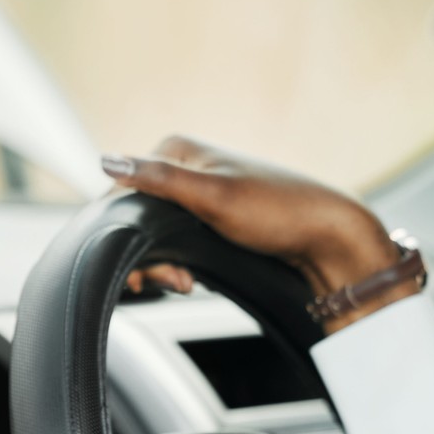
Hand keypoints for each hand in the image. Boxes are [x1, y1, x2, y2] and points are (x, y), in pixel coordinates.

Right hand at [104, 136, 415, 331]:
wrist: (328, 238)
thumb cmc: (278, 212)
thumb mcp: (214, 197)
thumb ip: (158, 180)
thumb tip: (105, 160)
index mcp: (176, 150)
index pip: (120, 193)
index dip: (123, 235)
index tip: (144, 271)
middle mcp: (184, 167)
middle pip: (136, 217)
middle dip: (148, 256)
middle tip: (174, 282)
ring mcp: (198, 193)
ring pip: (155, 236)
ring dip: (164, 265)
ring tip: (186, 283)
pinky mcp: (212, 219)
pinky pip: (176, 244)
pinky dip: (180, 265)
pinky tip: (194, 280)